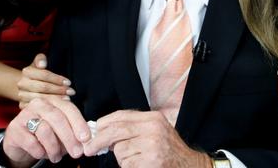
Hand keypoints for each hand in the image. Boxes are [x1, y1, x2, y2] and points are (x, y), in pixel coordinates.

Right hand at [3, 97, 90, 165]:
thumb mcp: (59, 130)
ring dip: (54, 148)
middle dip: (69, 138)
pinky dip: (40, 151)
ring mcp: (25, 115)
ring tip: (57, 157)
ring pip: (45, 130)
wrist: (18, 141)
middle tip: (76, 152)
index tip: (86, 138)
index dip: (79, 124)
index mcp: (54, 101)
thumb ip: (71, 132)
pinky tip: (43, 154)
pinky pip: (31, 142)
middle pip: (58, 119)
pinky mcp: (14, 128)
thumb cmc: (43, 134)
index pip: (69, 109)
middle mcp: (40, 104)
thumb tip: (84, 141)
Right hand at [18, 53, 74, 107]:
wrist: (26, 85)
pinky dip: (48, 107)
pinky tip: (58, 106)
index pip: (44, 74)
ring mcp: (22, 95)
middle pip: (43, 87)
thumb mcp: (39, 63)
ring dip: (56, 99)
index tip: (68, 82)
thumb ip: (40, 59)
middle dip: (59, 89)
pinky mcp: (23, 105)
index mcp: (27, 71)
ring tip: (67, 98)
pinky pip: (37, 107)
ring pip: (41, 98)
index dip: (57, 79)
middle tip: (71, 91)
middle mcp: (22, 84)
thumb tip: (42, 64)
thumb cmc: (37, 73)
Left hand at [83, 110, 209, 167]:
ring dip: (122, 158)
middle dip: (98, 140)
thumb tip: (102, 130)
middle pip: (116, 131)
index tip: (93, 132)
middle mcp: (153, 129)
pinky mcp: (150, 162)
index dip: (103, 124)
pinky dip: (129, 167)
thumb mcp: (155, 130)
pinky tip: (141, 165)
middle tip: (89, 149)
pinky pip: (127, 164)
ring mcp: (152, 146)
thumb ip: (133, 127)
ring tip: (138, 159)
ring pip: (120, 151)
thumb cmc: (169, 150)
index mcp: (153, 118)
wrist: (189, 165)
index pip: (121, 116)